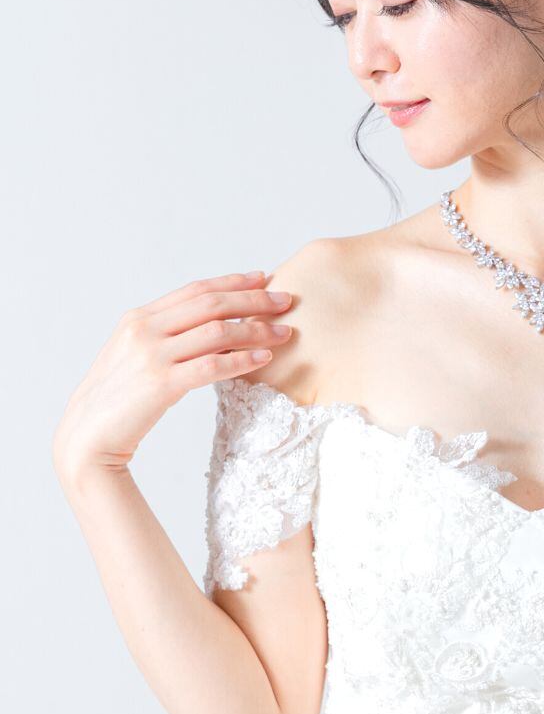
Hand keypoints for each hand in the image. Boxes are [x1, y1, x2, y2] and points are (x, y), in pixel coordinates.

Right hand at [52, 270, 293, 484]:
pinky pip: (213, 365)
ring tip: (285, 332)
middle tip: (286, 300)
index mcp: (139, 318)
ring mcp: (151, 356)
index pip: (195, 290)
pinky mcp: (161, 384)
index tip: (262, 277)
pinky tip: (264, 358)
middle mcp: (144, 330)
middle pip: (212, 304)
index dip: (232, 282)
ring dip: (257, 330)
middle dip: (254, 299)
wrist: (87, 436)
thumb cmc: (119, 398)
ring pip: (218, 331)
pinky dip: (243, 359)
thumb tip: (213, 326)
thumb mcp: (135, 355)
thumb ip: (166, 335)